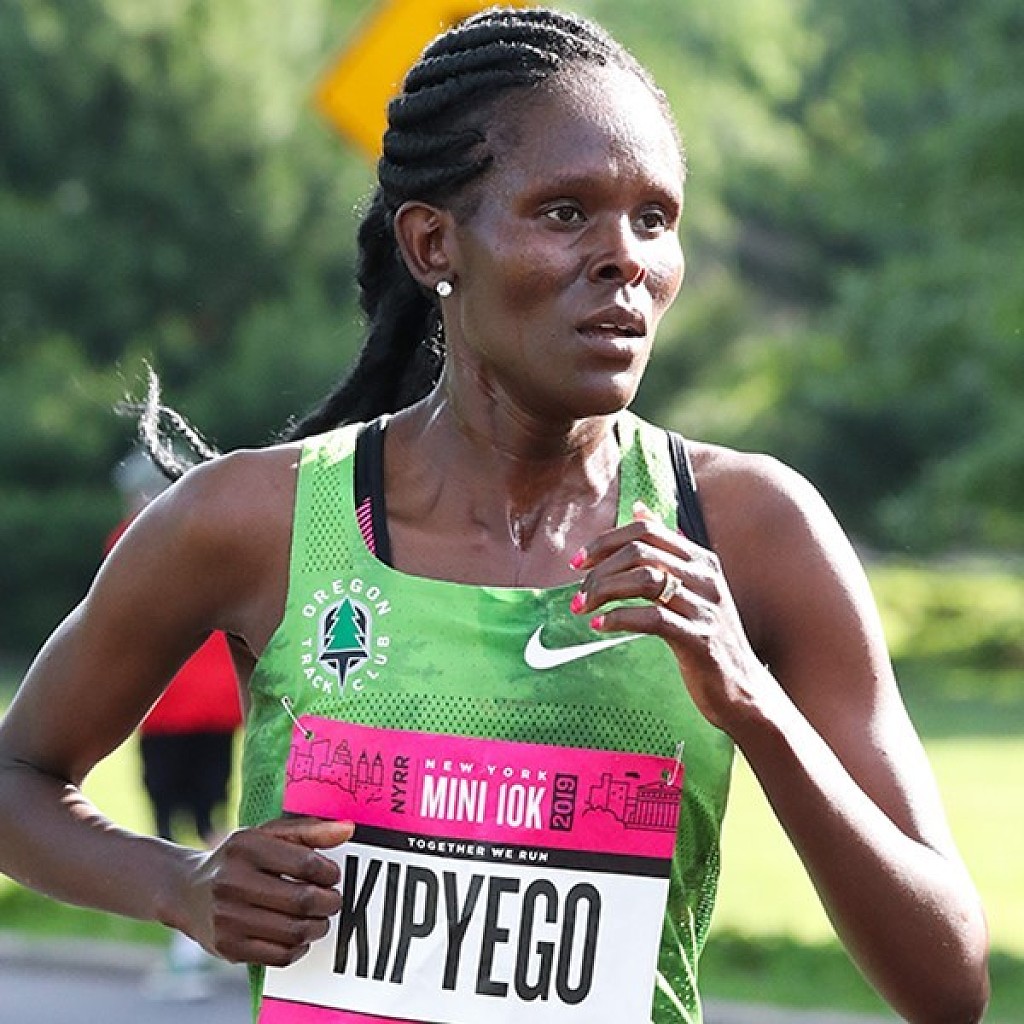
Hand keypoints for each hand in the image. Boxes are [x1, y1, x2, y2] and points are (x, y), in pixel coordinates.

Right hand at [180, 815, 353, 966]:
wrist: (187, 891)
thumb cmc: (239, 859)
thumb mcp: (268, 834)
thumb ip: (310, 830)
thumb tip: (348, 830)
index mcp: (246, 847)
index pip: (306, 863)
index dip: (330, 872)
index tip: (332, 875)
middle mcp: (232, 882)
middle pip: (303, 901)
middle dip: (330, 902)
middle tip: (332, 900)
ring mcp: (228, 918)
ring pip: (295, 932)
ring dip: (319, 927)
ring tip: (318, 918)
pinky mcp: (228, 948)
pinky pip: (280, 956)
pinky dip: (299, 947)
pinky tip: (298, 935)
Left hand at [570, 501, 768, 733]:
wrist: (742, 688)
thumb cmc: (706, 635)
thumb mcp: (690, 586)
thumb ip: (666, 548)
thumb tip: (640, 507)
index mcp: (701, 559)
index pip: (646, 530)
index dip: (605, 541)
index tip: (578, 563)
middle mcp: (706, 577)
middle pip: (640, 552)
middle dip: (599, 570)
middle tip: (579, 594)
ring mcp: (705, 607)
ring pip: (643, 580)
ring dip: (604, 592)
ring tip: (584, 609)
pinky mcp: (700, 639)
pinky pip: (652, 618)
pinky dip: (620, 619)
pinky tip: (601, 626)